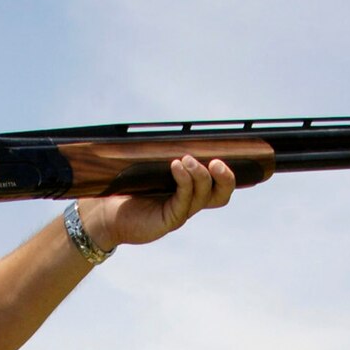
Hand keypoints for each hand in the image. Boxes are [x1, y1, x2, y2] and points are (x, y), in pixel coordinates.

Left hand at [78, 155, 235, 253]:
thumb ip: (167, 152)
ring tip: (187, 159)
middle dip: (226, 177)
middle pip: (221, 194)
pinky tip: (176, 166)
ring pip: (204, 195)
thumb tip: (182, 129)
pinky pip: (183, 201)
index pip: (219, 181)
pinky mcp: (168, 220)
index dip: (234, 170)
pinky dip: (183, 182)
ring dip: (200, 175)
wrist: (105, 212)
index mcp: (192, 188)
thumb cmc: (127, 185)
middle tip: (218, 161)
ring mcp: (181, 212)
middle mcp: (191, 201)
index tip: (244, 153)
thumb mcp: (151, 164)